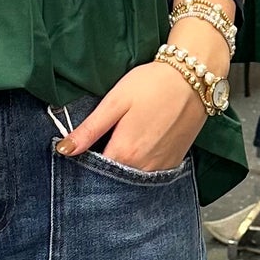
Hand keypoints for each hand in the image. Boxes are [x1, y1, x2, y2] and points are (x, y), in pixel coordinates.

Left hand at [59, 60, 208, 171]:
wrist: (194, 80)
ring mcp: (161, 167)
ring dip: (122, 170)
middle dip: (103, 170)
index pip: (94, 172)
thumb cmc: (153, 85)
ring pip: (132, 179)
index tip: (80, 153)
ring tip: (120, 146)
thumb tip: (64, 149)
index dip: (84, 164)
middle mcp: (143, 167)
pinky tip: (139, 149)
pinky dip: (141, 168)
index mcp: (124, 152)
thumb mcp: (115, 102)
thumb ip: (89, 130)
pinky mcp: (174, 163)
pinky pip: (150, 175)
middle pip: (114, 180)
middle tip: (100, 147)